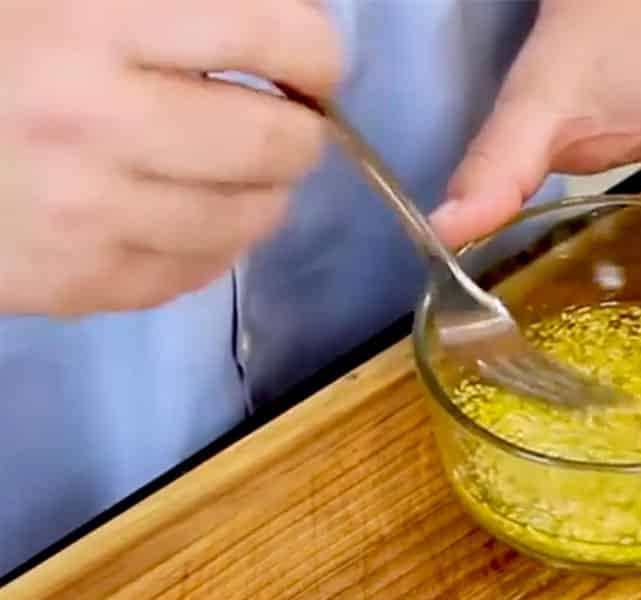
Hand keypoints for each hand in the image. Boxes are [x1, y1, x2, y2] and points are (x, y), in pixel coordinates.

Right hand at [0, 0, 341, 316]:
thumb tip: (268, 21)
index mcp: (88, 13)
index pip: (270, 35)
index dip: (314, 52)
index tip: (312, 64)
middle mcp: (97, 121)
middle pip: (277, 145)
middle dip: (300, 131)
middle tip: (285, 122)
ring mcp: (88, 215)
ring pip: (248, 220)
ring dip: (263, 193)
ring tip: (239, 170)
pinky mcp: (78, 283)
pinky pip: (194, 273)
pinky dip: (212, 243)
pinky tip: (188, 213)